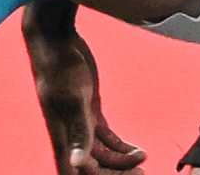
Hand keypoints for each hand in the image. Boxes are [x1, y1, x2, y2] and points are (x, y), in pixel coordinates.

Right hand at [23, 3, 146, 173]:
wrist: (56, 38)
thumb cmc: (59, 66)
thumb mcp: (73, 99)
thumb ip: (78, 132)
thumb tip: (77, 163)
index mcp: (61, 135)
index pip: (76, 171)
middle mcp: (69, 133)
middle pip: (92, 166)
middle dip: (115, 172)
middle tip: (141, 171)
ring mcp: (80, 122)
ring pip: (101, 153)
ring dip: (121, 160)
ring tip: (142, 158)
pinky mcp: (89, 110)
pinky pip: (105, 137)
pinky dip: (120, 146)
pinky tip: (135, 148)